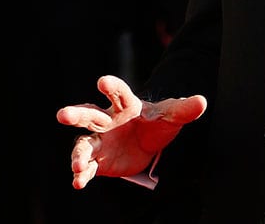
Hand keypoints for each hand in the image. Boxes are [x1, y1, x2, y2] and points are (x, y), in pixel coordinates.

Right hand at [56, 75, 206, 188]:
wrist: (147, 144)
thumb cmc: (155, 124)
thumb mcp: (170, 117)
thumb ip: (183, 109)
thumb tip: (202, 102)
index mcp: (124, 104)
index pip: (117, 93)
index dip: (111, 86)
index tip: (102, 81)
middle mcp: (107, 119)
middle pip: (89, 115)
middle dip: (76, 114)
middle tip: (62, 114)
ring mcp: (100, 140)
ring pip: (84, 143)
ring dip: (79, 153)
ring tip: (77, 165)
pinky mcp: (99, 160)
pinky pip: (88, 167)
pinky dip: (81, 174)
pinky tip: (77, 182)